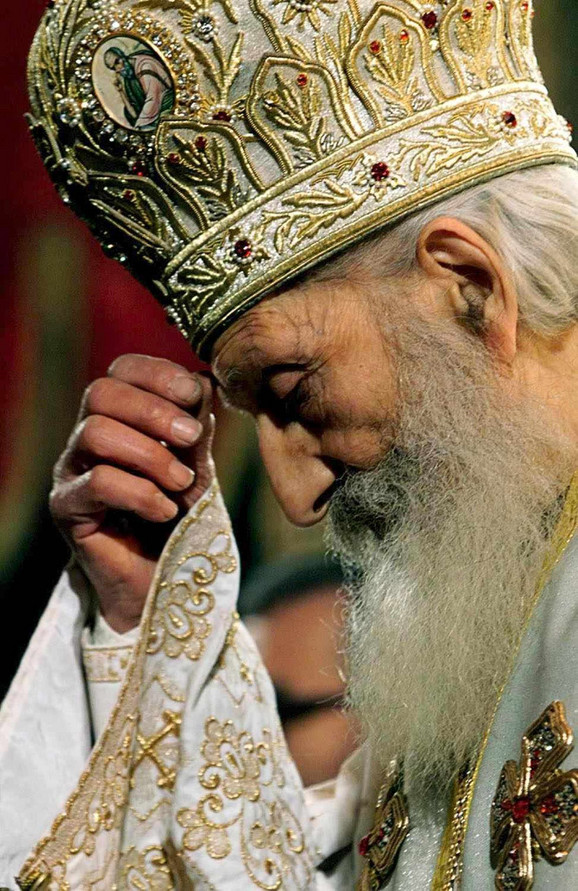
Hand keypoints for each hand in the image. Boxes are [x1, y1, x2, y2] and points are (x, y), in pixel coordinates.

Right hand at [50, 354, 214, 632]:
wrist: (164, 580)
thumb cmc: (179, 518)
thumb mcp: (196, 466)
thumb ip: (196, 428)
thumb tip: (203, 382)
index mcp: (118, 418)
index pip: (121, 371)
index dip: (157, 373)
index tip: (195, 394)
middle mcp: (87, 438)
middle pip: (101, 392)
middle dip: (154, 409)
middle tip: (192, 436)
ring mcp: (72, 472)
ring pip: (96, 433)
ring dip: (151, 454)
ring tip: (182, 483)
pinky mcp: (67, 509)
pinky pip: (98, 483)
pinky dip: (141, 493)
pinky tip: (165, 511)